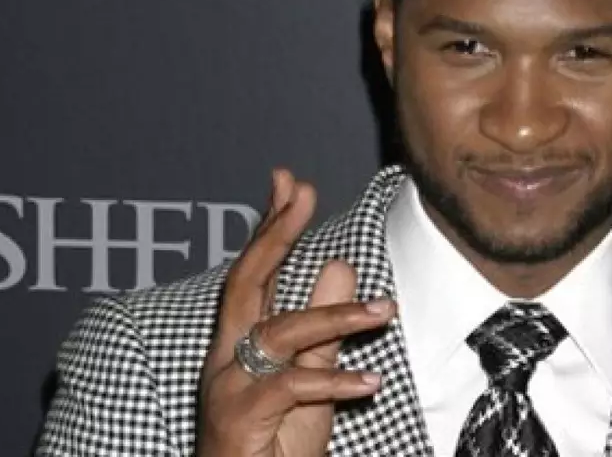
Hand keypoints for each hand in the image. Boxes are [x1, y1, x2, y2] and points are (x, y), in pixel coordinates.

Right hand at [198, 169, 396, 456]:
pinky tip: (370, 383)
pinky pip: (290, 386)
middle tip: (301, 192)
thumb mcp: (312, 378)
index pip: (255, 273)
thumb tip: (340, 264)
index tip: (288, 181)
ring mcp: (227, 387)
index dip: (271, 225)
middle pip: (246, 282)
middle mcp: (225, 357)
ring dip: (336, 316)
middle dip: (275, 233)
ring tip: (386, 311)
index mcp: (240, 343)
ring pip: (280, 332)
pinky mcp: (240, 418)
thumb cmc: (278, 444)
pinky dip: (334, 381)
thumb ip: (325, 327)